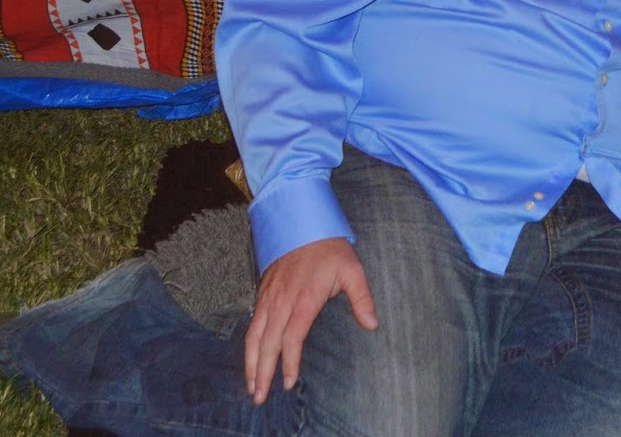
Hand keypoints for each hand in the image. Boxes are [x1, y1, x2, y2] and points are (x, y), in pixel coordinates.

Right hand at [244, 237, 377, 403]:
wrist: (303, 222)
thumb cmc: (330, 248)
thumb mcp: (352, 269)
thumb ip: (362, 298)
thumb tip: (372, 324)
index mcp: (304, 298)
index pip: (291, 338)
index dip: (288, 362)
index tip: (288, 382)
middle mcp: (282, 300)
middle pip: (267, 342)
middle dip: (262, 371)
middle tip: (259, 396)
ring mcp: (269, 296)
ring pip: (254, 334)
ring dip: (250, 361)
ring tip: (250, 384)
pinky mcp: (262, 291)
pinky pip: (252, 322)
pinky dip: (248, 343)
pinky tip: (249, 357)